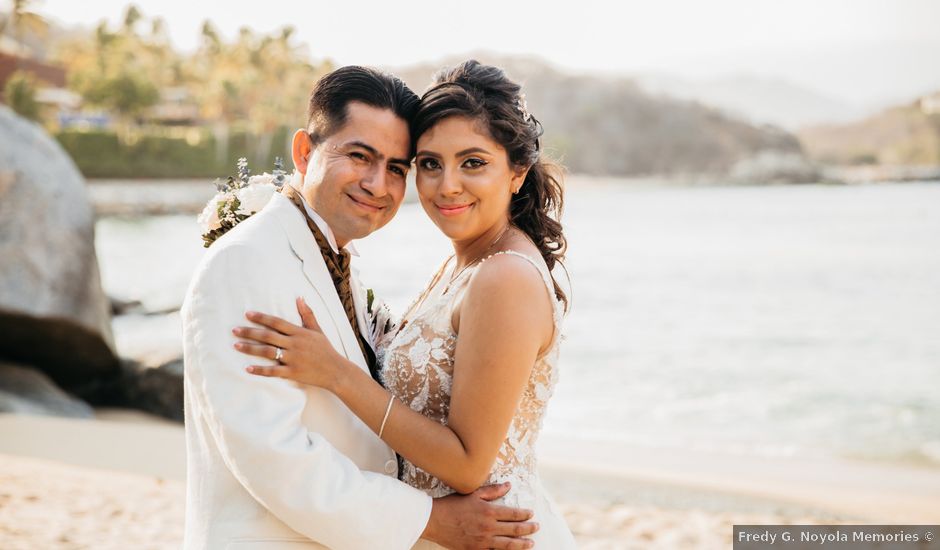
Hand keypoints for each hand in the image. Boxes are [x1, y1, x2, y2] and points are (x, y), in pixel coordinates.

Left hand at [234, 297, 348, 389]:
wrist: (336, 371)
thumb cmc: (326, 349)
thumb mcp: (317, 330)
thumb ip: (307, 314)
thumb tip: (300, 297)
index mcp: (300, 332)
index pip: (277, 322)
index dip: (261, 318)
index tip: (247, 314)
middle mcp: (295, 344)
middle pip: (268, 336)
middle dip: (250, 332)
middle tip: (234, 330)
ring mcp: (293, 359)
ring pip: (268, 352)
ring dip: (250, 349)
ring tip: (236, 346)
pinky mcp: (292, 373)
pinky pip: (273, 371)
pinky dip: (260, 370)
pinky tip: (247, 368)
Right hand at [423, 482, 537, 549]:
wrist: (434, 520)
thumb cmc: (453, 505)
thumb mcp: (473, 493)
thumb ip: (493, 490)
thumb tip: (508, 485)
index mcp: (489, 511)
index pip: (513, 514)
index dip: (525, 514)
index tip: (531, 514)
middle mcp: (488, 527)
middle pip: (514, 530)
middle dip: (528, 529)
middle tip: (536, 528)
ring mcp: (482, 541)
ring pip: (508, 544)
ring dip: (522, 544)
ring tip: (531, 544)